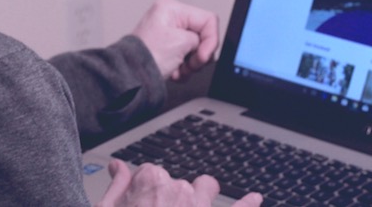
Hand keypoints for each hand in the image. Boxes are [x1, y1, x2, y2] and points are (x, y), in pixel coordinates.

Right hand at [96, 160, 261, 206]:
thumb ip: (117, 187)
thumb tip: (118, 168)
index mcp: (152, 181)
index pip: (149, 174)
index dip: (142, 190)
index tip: (137, 203)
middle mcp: (180, 189)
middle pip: (176, 184)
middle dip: (168, 198)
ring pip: (206, 188)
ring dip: (201, 194)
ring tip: (194, 206)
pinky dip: (247, 203)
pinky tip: (255, 198)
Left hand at [131, 0, 218, 81]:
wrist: (130, 77)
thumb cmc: (146, 57)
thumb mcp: (182, 42)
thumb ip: (202, 40)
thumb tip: (205, 46)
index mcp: (171, 9)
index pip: (208, 20)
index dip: (210, 40)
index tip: (203, 56)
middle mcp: (169, 18)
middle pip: (202, 36)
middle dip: (198, 55)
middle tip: (189, 63)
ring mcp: (168, 35)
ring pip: (195, 49)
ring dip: (190, 64)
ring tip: (178, 69)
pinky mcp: (166, 49)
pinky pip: (186, 58)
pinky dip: (183, 68)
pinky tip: (173, 72)